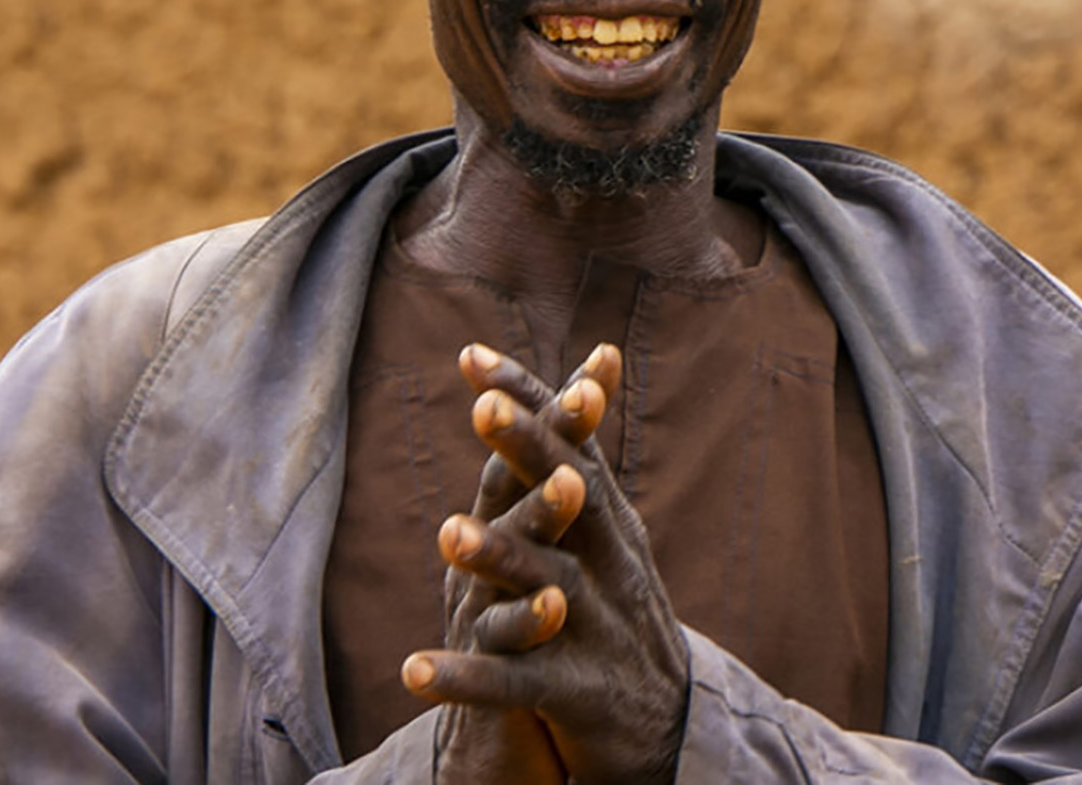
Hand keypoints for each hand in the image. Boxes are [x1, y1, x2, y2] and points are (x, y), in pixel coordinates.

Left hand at [406, 344, 689, 784]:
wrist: (667, 726)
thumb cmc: (617, 610)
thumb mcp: (608, 531)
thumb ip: (584, 455)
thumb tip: (592, 358)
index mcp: (607, 523)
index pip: (568, 447)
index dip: (526, 400)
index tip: (472, 356)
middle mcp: (609, 565)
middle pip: (571, 498)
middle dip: (530, 451)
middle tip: (483, 410)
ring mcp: (595, 629)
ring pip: (546, 586)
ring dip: (499, 558)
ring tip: (449, 533)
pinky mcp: (577, 695)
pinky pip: (515, 683)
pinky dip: (466, 678)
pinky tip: (414, 672)